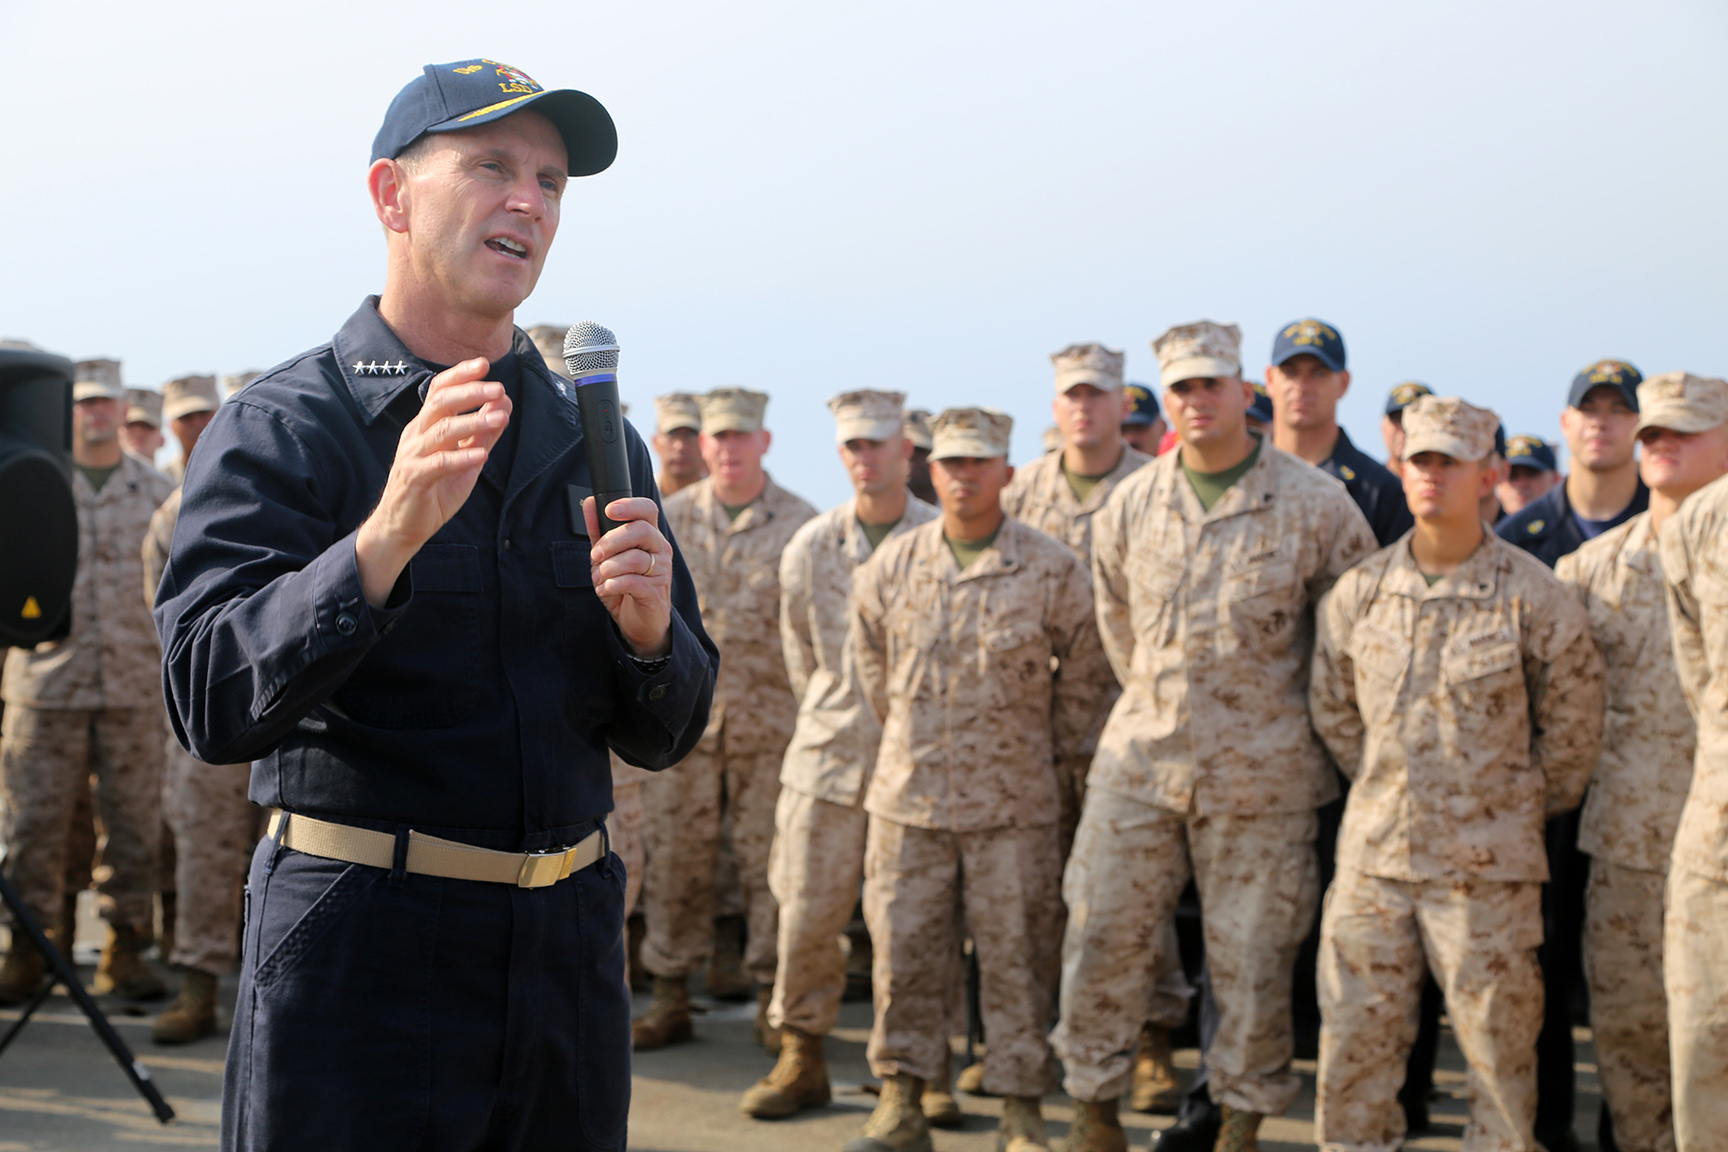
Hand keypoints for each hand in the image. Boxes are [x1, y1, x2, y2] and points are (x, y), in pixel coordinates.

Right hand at [356, 360, 511, 606]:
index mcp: (426, 426)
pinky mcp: (415, 479)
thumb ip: (482, 433)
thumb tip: (504, 405)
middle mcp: (416, 435)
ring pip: (442, 431)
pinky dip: (461, 458)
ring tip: (500, 417)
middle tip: (498, 388)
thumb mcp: (465, 459)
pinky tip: (481, 455)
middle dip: (470, 392)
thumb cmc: (433, 491)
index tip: (485, 364)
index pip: (440, 391)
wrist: (402, 527)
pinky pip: (438, 464)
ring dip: (474, 422)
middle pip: (440, 404)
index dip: (460, 375)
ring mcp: (413, 456)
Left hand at [584, 495, 673, 657]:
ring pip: (634, 559)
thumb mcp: (608, 556)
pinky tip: (606, 589)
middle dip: (611, 541)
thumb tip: (588, 502)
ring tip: (600, 578)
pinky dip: (611, 585)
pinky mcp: (655, 592)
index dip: (629, 506)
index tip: (609, 510)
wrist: (639, 622)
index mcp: (650, 536)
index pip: (648, 510)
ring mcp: (661, 571)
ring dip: (608, 569)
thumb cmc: (625, 585)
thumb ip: (599, 531)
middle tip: (595, 556)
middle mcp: (660, 549)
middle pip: (641, 530)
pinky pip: (631, 582)